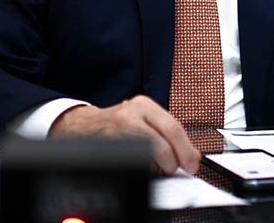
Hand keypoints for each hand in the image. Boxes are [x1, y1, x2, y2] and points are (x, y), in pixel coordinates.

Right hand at [49, 95, 200, 175]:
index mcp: (144, 105)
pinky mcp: (108, 143)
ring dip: (160, 166)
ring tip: (160, 169)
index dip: (186, 148)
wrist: (81, 127)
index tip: (193, 163)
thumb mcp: (143, 121)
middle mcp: (131, 112)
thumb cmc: (115, 126)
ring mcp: (119, 127)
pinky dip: (143, 168)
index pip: (174, 127)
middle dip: (177, 158)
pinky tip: (142, 167)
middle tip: (180, 169)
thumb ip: (167, 134)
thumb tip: (191, 155)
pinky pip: (133, 159)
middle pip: (166, 136)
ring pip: (151, 150)